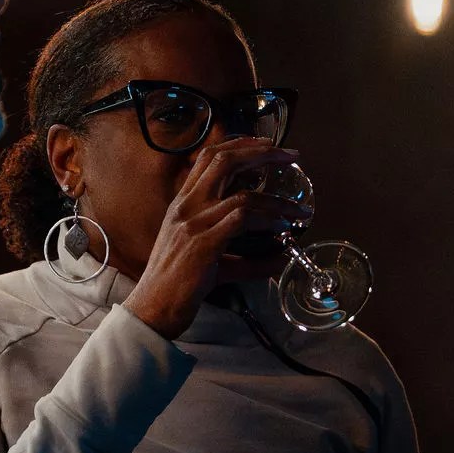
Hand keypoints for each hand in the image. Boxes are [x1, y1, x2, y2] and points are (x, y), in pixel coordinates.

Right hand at [123, 137, 305, 337]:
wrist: (153, 308)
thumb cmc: (179, 285)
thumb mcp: (213, 262)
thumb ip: (246, 258)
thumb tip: (280, 258)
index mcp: (183, 203)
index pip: (209, 157)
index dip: (240, 144)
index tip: (267, 144)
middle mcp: (186, 206)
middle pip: (225, 160)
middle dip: (262, 152)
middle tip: (290, 156)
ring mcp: (193, 223)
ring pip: (244, 195)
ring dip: (278, 201)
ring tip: (299, 211)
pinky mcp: (203, 244)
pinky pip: (243, 220)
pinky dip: (268, 220)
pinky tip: (283, 229)